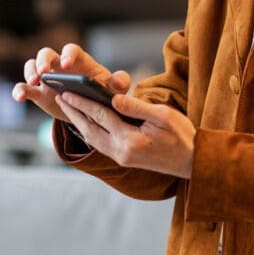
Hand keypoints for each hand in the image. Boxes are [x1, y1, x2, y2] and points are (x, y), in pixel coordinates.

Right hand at [11, 43, 129, 122]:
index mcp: (79, 61)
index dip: (67, 55)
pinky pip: (24, 87)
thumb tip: (118, 81)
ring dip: (29, 72)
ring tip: (32, 83)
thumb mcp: (114, 89)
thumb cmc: (102, 93)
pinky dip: (19, 90)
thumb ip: (119, 82)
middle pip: (46, 53)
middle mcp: (59, 65)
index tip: (66, 66)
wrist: (91, 110)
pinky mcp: (38, 92)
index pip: (71, 50)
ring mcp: (46, 78)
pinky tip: (19, 96)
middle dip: (43, 61)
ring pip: (31, 66)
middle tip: (44, 72)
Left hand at [56, 90, 194, 178]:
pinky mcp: (125, 160)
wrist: (194, 162)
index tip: (67, 92)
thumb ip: (136, 107)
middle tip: (59, 97)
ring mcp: (122, 158)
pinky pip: (101, 145)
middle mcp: (122, 152)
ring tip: (68, 108)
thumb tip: (113, 97)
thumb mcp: (163, 115)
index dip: (82, 103)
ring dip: (79, 123)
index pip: (100, 116)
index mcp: (130, 139)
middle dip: (74, 112)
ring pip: (93, 139)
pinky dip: (90, 133)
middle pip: (90, 129)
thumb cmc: (182, 135)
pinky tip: (85, 124)